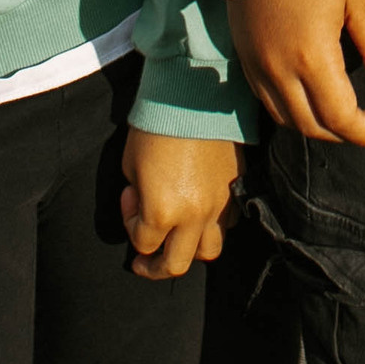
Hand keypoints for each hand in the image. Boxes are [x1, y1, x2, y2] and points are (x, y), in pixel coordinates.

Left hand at [122, 130, 241, 280]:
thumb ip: (137, 198)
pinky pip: (227, 224)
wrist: (193, 96)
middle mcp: (193, 216)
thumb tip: (143, 207)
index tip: (128, 199)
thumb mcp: (131, 166)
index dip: (129, 224)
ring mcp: (219, 205)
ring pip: (208, 251)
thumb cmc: (154, 126)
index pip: (143, 244)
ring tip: (177, 238)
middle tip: (145, 261)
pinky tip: (200, 211)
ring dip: (189, 249)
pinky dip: (212, 225)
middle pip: (176, 264)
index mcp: (161, 211)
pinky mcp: (236, 189)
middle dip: (156, 267)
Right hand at [232, 0, 364, 148]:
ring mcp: (256, 63)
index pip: (340, 118)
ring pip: (286, 117)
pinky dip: (291, 109)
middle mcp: (278, 69)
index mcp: (311, 56)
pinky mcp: (243, 53)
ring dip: (317, 125)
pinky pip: (266, 99)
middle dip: (344, 134)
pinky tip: (311, 95)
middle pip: (311, 126)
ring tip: (344, 114)